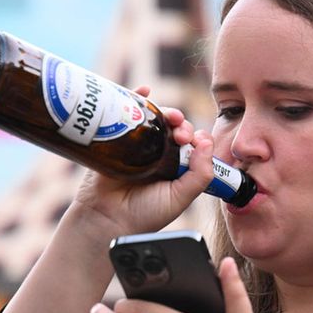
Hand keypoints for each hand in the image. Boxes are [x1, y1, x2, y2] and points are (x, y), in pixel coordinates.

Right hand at [69, 85, 216, 242]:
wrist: (106, 220)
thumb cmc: (143, 215)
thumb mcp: (180, 198)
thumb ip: (200, 174)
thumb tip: (206, 141)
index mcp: (175, 168)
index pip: (191, 144)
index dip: (196, 138)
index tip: (195, 142)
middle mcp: (157, 155)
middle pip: (173, 128)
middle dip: (182, 124)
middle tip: (181, 134)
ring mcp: (136, 146)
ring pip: (154, 119)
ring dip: (165, 111)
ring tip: (169, 117)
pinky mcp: (115, 139)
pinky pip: (126, 114)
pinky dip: (136, 97)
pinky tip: (144, 92)